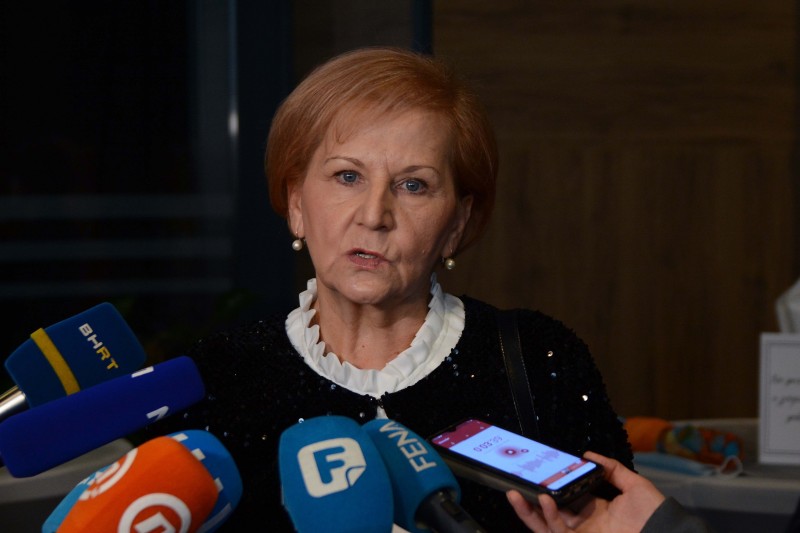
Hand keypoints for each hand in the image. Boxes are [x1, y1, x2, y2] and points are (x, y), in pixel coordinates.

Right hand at [506, 451, 665, 532]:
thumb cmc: (654, 513)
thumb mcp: (633, 484)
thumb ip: (610, 469)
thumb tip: (587, 454)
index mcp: (597, 510)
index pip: (566, 498)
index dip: (551, 486)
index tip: (539, 472)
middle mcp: (585, 525)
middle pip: (549, 514)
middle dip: (530, 501)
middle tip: (515, 485)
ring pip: (544, 525)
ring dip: (528, 510)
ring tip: (516, 492)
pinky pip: (555, 532)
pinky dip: (546, 517)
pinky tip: (543, 500)